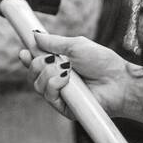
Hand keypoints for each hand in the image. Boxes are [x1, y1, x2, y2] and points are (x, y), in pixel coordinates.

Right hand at [17, 32, 142, 118]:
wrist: (118, 81)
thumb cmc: (102, 63)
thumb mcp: (76, 46)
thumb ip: (54, 42)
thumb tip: (35, 35)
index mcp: (59, 65)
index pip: (36, 63)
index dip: (27, 58)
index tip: (24, 51)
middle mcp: (57, 80)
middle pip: (32, 74)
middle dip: (37, 63)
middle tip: (51, 60)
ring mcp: (60, 94)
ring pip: (37, 84)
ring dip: (48, 73)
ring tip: (66, 70)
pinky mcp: (63, 107)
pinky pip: (47, 95)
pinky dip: (54, 84)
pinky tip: (66, 80)